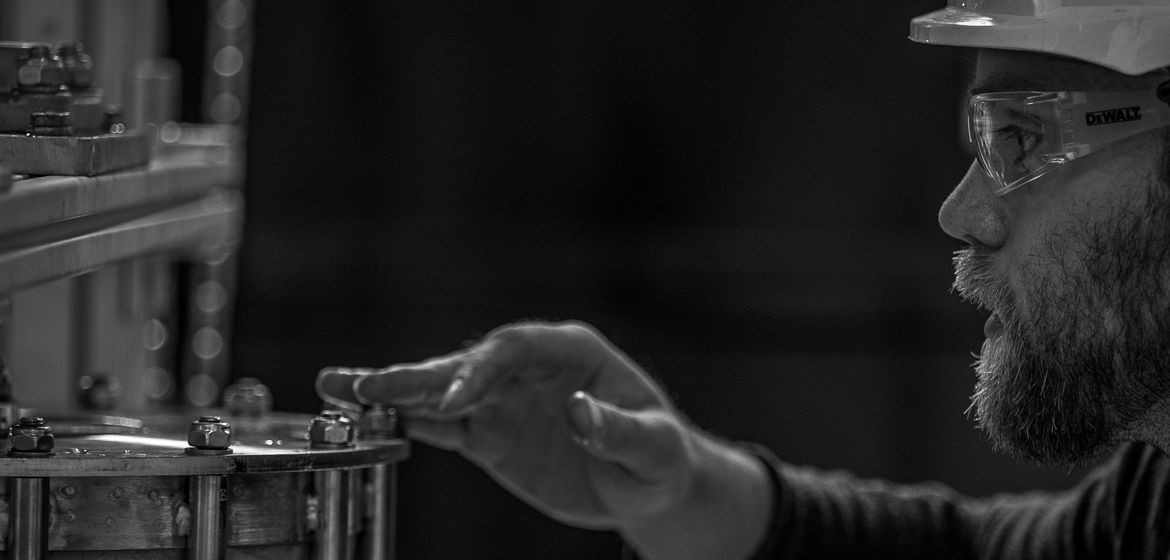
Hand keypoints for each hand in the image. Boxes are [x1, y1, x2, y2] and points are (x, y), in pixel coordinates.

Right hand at [316, 321, 697, 528]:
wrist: (647, 483)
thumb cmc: (660, 455)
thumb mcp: (653, 446)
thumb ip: (616, 430)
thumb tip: (578, 411)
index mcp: (570, 351)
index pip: (514, 348)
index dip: (481, 370)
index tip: (452, 402)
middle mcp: (528, 368)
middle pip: (466, 364)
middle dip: (417, 375)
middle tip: (365, 386)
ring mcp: (504, 399)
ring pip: (442, 391)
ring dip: (392, 392)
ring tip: (336, 387)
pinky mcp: (489, 433)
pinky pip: (441, 426)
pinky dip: (403, 424)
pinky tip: (361, 421)